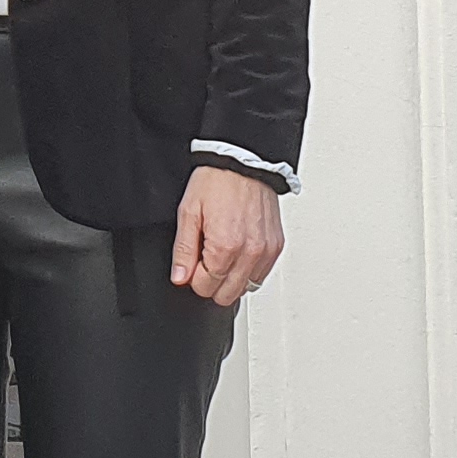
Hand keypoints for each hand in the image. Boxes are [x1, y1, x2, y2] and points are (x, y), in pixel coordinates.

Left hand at [174, 165, 282, 305]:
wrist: (243, 162)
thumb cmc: (216, 181)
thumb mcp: (188, 212)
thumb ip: (183, 250)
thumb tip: (180, 277)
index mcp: (225, 246)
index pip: (205, 287)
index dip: (194, 278)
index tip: (193, 263)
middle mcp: (250, 252)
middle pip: (227, 295)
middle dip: (211, 282)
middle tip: (205, 259)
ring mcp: (266, 251)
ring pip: (246, 288)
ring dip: (231, 278)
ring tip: (223, 252)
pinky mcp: (276, 246)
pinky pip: (261, 275)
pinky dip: (248, 270)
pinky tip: (238, 252)